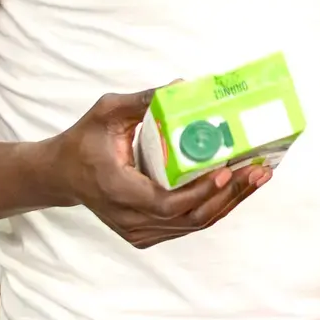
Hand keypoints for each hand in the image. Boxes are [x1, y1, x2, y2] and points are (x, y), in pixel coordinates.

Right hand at [42, 89, 268, 248]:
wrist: (60, 176)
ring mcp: (137, 231)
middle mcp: (128, 218)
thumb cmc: (83, 141)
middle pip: (189, 217)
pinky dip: (215, 207)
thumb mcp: (105, 113)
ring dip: (229, 202)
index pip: (166, 203)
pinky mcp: (145, 234)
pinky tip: (238, 188)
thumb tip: (182, 85)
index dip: (200, 191)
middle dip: (229, 194)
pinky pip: (187, 225)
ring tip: (258, 177)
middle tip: (258, 170)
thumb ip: (141, 100)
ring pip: (192, 225)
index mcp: (118, 190)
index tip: (227, 170)